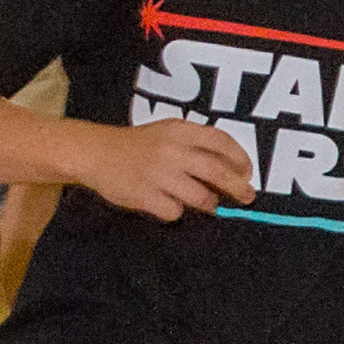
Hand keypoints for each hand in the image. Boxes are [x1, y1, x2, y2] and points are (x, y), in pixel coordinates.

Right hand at [76, 118, 256, 221]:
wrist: (96, 152)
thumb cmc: (139, 145)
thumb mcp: (168, 133)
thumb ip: (197, 146)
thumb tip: (234, 171)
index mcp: (179, 131)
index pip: (221, 142)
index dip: (240, 158)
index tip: (247, 172)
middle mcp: (171, 151)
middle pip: (218, 172)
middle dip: (239, 187)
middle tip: (248, 196)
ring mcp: (158, 174)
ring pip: (202, 197)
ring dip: (210, 203)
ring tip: (207, 202)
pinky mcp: (145, 195)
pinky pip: (175, 211)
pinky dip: (176, 210)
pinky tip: (167, 202)